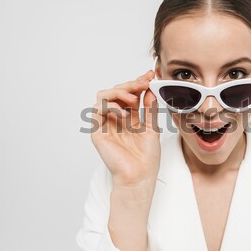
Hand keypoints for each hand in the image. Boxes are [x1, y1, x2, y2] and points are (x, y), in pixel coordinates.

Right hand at [91, 69, 159, 187]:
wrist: (140, 176)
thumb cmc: (146, 157)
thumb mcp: (152, 126)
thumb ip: (149, 107)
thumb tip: (150, 88)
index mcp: (129, 117)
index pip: (130, 94)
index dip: (138, 82)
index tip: (150, 74)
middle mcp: (116, 119)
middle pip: (116, 92)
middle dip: (131, 84)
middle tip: (144, 83)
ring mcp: (105, 124)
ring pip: (104, 96)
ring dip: (120, 92)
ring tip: (134, 99)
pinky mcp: (97, 132)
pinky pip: (97, 110)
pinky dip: (111, 106)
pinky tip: (124, 113)